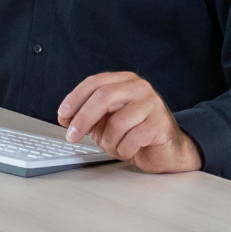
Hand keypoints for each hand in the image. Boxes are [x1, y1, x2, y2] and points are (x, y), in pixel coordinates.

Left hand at [57, 72, 202, 173]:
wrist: (167, 150)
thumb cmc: (135, 132)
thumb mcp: (107, 121)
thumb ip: (88, 116)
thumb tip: (66, 118)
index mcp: (124, 81)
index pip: (94, 82)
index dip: (75, 98)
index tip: (62, 114)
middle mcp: (139, 88)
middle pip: (103, 97)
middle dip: (83, 118)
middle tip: (72, 135)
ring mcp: (152, 104)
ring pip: (117, 123)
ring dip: (108, 141)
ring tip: (113, 147)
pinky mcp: (160, 124)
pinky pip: (131, 140)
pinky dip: (123, 150)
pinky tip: (128, 150)